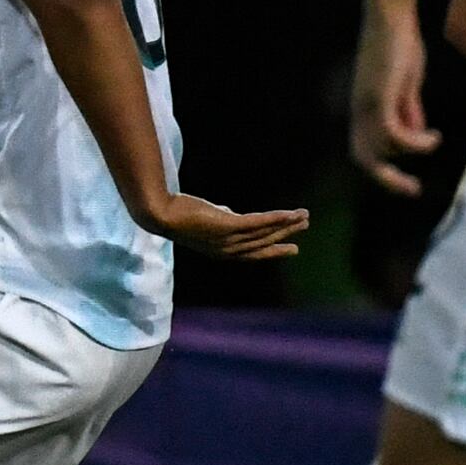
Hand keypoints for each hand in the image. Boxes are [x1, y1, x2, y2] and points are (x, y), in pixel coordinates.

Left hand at [143, 194, 310, 260]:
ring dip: (286, 224)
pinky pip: (258, 223)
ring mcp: (227, 239)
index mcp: (222, 251)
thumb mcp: (206, 219)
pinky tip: (290, 213)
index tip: (292, 248)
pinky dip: (276, 218)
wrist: (161, 213)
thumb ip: (222, 218)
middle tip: (304, 226)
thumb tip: (230, 211)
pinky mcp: (227, 226)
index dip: (273, 250)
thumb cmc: (181, 214)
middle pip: (264, 243)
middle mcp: (227, 250)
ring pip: (264, 233)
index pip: (253, 253)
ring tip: (304, 216)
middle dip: (286, 235)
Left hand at [351, 1, 442, 195]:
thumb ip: (408, 109)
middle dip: (388, 179)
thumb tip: (416, 132)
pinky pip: (393, 133)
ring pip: (380, 148)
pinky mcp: (379, 96)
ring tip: (434, 140)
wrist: (390, 16)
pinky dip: (414, 141)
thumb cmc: (399, 46)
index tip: (409, 184)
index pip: (364, 151)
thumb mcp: (405, 85)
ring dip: (411, 150)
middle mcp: (359, 112)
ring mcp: (367, 105)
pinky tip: (433, 136)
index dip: (383, 171)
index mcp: (363, 112)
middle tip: (413, 189)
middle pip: (364, 158)